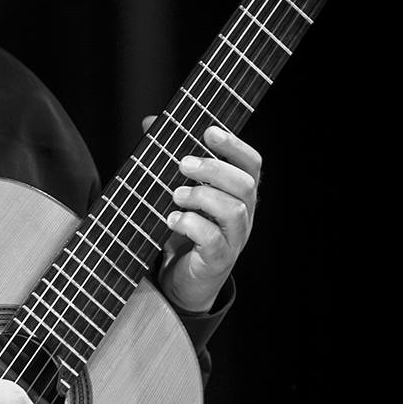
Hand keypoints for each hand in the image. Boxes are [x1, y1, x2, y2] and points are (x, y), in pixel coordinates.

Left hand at [146, 119, 260, 314]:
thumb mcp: (178, 191)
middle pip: (245, 184)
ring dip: (202, 197)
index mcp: (238, 194)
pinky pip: (213, 240)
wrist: (183, 281)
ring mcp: (234, 239)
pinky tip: (172, 219)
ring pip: (234, 210)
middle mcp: (243, 215)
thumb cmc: (185, 231)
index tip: (208, 131)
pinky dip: (191, 225)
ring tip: (175, 196)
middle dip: (214, 169)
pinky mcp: (218, 260)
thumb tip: (150, 122)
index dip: (234, 145)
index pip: (251, 164)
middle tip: (182, 164)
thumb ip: (169, 159)